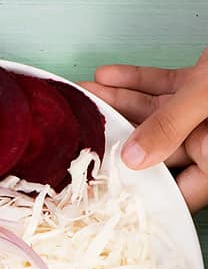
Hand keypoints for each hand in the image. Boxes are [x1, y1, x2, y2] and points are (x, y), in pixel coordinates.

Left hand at [85, 52, 207, 210]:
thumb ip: (172, 126)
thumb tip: (134, 160)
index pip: (171, 193)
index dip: (134, 194)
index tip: (94, 192)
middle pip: (151, 151)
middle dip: (112, 138)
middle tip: (75, 136)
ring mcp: (207, 114)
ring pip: (153, 115)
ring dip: (117, 103)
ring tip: (81, 99)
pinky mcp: (205, 87)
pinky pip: (166, 88)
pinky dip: (138, 79)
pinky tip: (107, 74)